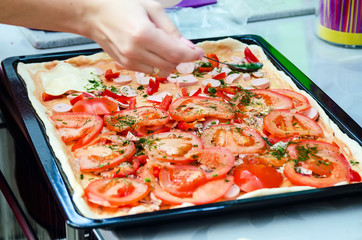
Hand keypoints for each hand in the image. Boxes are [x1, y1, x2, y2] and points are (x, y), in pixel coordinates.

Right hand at [84, 0, 203, 76]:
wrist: (93, 14)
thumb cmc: (121, 5)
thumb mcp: (151, 8)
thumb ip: (171, 29)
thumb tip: (188, 47)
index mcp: (143, 34)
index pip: (175, 53)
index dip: (191, 55)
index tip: (200, 53)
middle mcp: (135, 51)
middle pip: (170, 65)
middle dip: (181, 58)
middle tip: (182, 46)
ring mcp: (129, 61)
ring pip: (161, 70)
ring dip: (168, 61)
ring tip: (161, 44)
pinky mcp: (125, 65)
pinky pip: (149, 70)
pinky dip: (156, 62)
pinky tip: (150, 49)